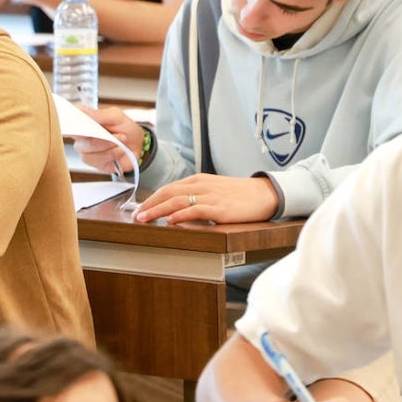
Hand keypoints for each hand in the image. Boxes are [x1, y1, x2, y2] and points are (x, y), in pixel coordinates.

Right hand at [73, 106, 144, 172]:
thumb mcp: (116, 116)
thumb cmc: (125, 128)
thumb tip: (81, 110)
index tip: (78, 124)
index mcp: (84, 122)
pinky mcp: (95, 163)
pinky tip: (120, 150)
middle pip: (79, 138)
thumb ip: (99, 114)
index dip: (70, 123)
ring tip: (121, 141)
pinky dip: (113, 154)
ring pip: (88, 151)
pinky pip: (98, 160)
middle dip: (100, 137)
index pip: (69, 121)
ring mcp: (86, 152)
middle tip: (117, 134)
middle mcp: (82, 137)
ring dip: (109, 147)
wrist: (138, 145)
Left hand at [133, 174, 277, 223]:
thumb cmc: (239, 194)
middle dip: (149, 205)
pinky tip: (170, 221)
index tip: (139, 208)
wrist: (265, 193)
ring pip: (177, 201)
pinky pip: (195, 211)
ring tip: (144, 219)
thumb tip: (175, 207)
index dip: (151, 198)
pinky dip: (181, 215)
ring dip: (158, 210)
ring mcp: (210, 196)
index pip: (168, 188)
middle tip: (135, 215)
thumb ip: (195, 194)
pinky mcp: (220, 209)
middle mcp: (201, 186)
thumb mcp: (213, 189)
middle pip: (168, 193)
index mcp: (198, 180)